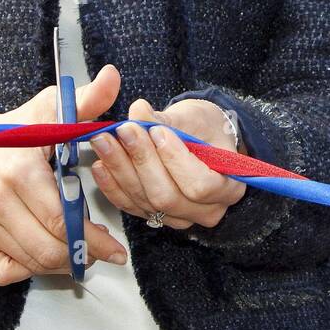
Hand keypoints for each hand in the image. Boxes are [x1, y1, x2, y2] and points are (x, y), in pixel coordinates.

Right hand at [0, 64, 128, 284]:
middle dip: (82, 254)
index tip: (116, 250)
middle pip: (48, 247)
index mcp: (20, 170)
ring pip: (30, 262)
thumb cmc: (17, 129)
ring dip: (61, 263)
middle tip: (102, 252)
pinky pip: (4, 271)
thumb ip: (87, 99)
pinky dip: (28, 270)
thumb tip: (113, 76)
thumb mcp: (50, 109)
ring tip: (79, 251)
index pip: (62, 219)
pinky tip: (45, 253)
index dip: (93, 240)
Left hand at [89, 96, 246, 231]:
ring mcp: (179, 218)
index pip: (200, 185)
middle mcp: (207, 211)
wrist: (200, 138)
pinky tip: (100, 164)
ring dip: (121, 170)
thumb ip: (167, 119)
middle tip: (124, 130)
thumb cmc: (205, 128)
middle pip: (168, 197)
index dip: (175, 160)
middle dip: (142, 161)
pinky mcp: (155, 217)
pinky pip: (131, 206)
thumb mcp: (194, 117)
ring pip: (146, 203)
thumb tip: (139, 112)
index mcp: (229, 187)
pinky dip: (112, 185)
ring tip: (105, 141)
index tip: (157, 131)